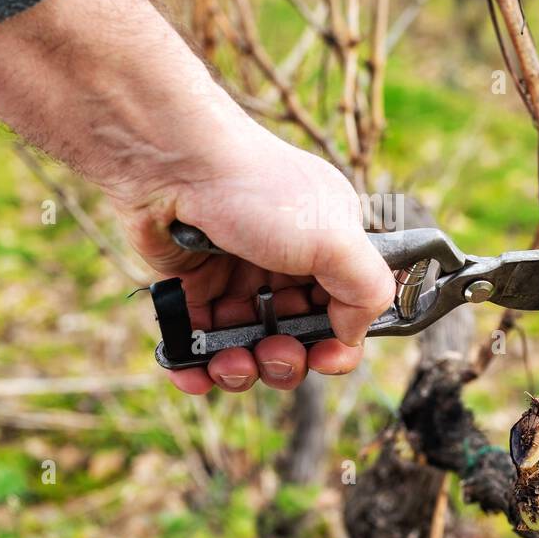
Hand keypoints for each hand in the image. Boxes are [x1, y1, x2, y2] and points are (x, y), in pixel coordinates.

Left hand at [0, 0, 395, 393]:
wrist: (172, 164)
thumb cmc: (257, 192)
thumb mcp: (336, 238)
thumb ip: (366, 291)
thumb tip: (350, 335)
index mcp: (331, 245)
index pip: (345, 313)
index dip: (337, 345)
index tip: (323, 358)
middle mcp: (287, 262)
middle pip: (296, 338)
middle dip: (286, 361)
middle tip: (272, 354)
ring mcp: (239, 276)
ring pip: (248, 347)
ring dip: (241, 369)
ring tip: (227, 363)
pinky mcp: (192, 287)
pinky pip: (199, 343)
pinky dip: (196, 366)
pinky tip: (192, 373)